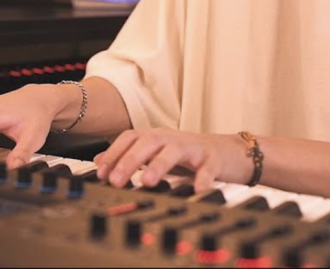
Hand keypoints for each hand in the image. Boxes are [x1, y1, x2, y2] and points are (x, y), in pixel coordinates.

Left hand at [94, 128, 250, 193]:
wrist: (230, 152)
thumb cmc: (189, 155)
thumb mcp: (157, 153)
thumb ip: (130, 155)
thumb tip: (99, 162)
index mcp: (156, 137)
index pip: (130, 138)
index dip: (114, 153)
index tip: (101, 173)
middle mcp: (172, 139)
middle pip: (147, 142)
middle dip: (129, 160)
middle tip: (116, 180)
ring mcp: (193, 147)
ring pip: (173, 151)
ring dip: (158, 165)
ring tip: (147, 182)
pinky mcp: (214, 159)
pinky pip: (208, 168)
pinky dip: (202, 179)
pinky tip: (196, 191)